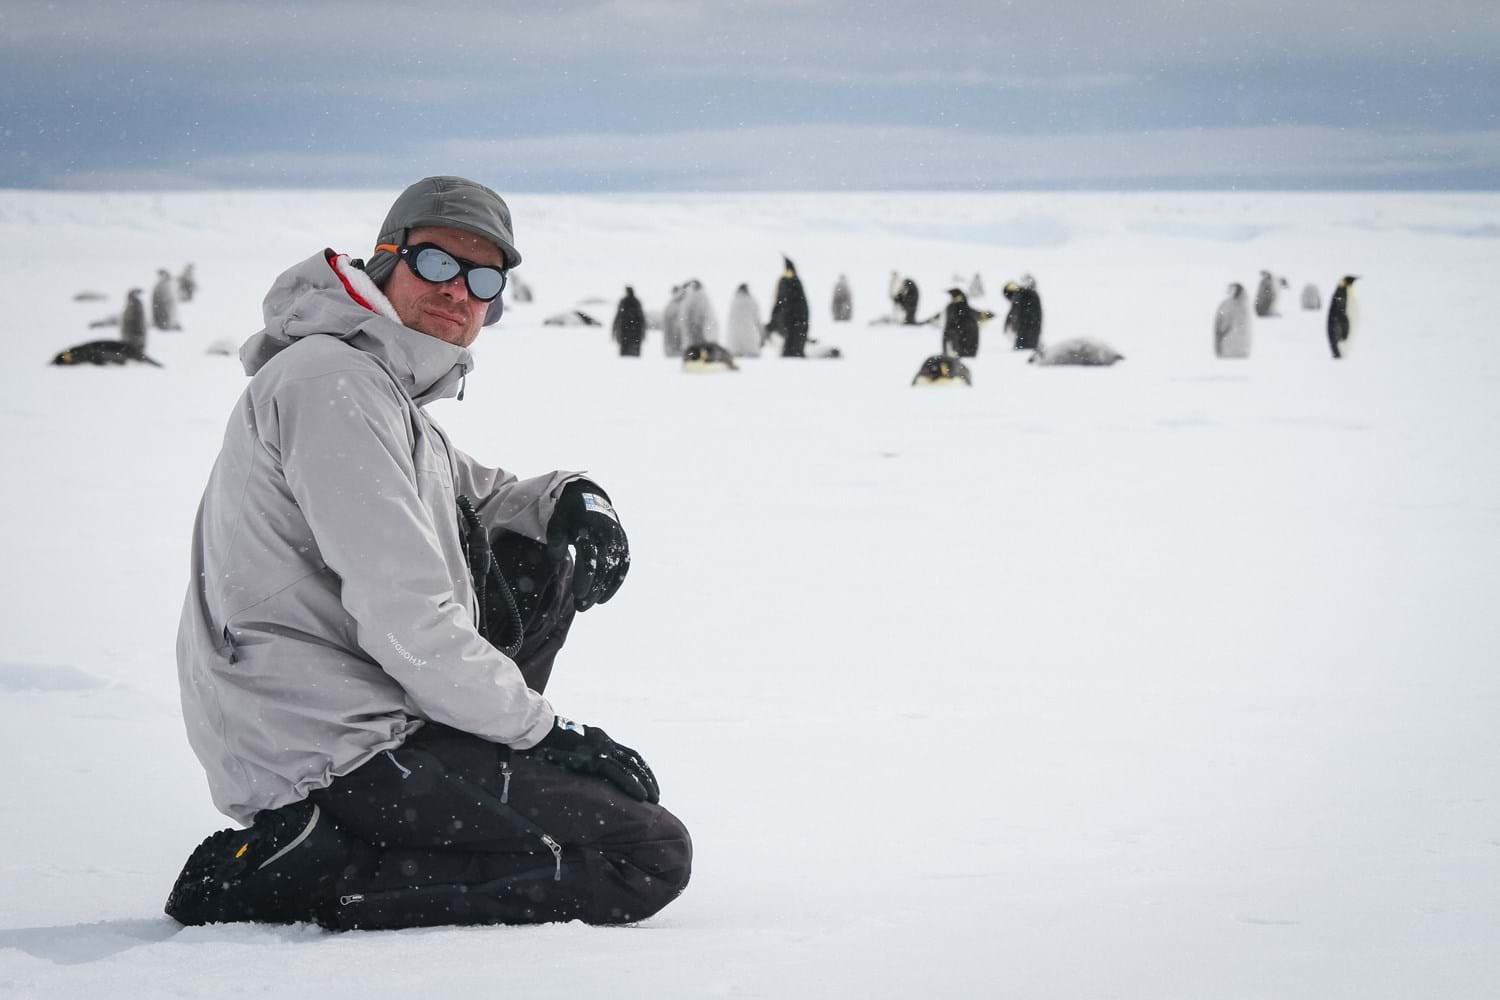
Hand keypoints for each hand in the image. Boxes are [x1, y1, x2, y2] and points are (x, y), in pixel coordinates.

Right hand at [532, 716, 659, 802]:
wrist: (539, 731)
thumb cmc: (548, 741)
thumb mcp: (569, 748)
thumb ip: (579, 756)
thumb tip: (579, 768)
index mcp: (601, 738)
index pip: (628, 753)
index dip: (640, 768)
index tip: (648, 781)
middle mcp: (605, 742)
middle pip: (634, 759)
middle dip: (647, 777)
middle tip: (656, 794)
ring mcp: (601, 749)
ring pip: (630, 767)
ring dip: (644, 783)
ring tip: (654, 799)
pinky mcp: (595, 758)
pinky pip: (618, 773)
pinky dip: (632, 785)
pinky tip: (641, 796)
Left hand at [548, 480, 628, 610]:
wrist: (590, 496)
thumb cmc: (569, 514)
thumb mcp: (557, 522)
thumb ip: (555, 540)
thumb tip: (556, 559)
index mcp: (588, 528)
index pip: (590, 557)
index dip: (585, 578)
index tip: (578, 595)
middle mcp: (606, 534)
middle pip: (604, 567)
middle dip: (593, 589)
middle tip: (581, 607)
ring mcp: (617, 538)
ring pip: (615, 569)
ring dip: (604, 590)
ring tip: (591, 604)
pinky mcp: (623, 543)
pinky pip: (624, 565)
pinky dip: (616, 583)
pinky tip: (604, 597)